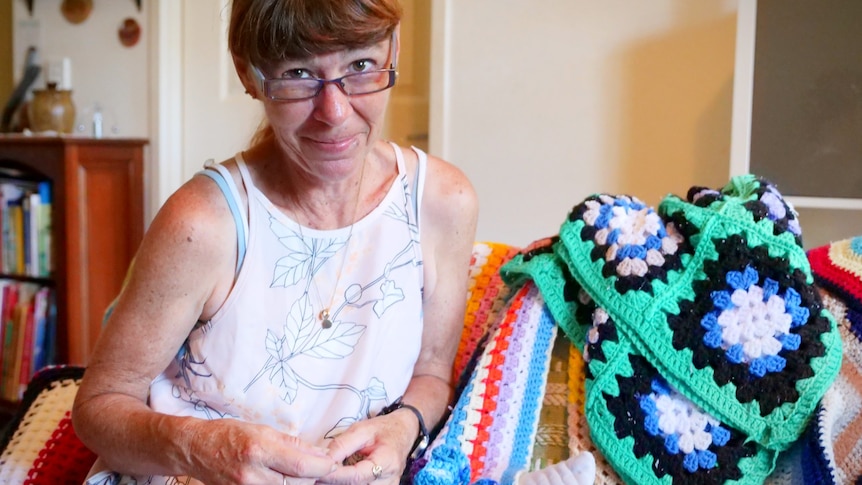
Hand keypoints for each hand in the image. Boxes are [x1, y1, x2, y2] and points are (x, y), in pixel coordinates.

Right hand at [185, 418, 336, 483]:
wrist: (196, 450)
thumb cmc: (229, 434)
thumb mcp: (263, 430)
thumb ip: (292, 443)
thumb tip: (319, 453)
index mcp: (259, 450)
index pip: (300, 467)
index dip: (322, 467)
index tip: (333, 463)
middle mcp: (252, 474)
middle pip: (297, 484)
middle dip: (315, 477)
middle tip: (322, 468)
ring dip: (301, 484)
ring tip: (305, 474)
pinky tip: (288, 480)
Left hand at [318, 411, 416, 483]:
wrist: (403, 432)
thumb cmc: (383, 429)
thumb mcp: (362, 429)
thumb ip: (342, 444)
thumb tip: (324, 459)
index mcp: (387, 462)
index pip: (356, 476)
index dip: (335, 476)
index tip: (317, 472)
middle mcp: (389, 480)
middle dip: (334, 482)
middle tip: (316, 474)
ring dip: (340, 484)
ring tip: (325, 476)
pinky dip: (348, 484)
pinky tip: (337, 477)